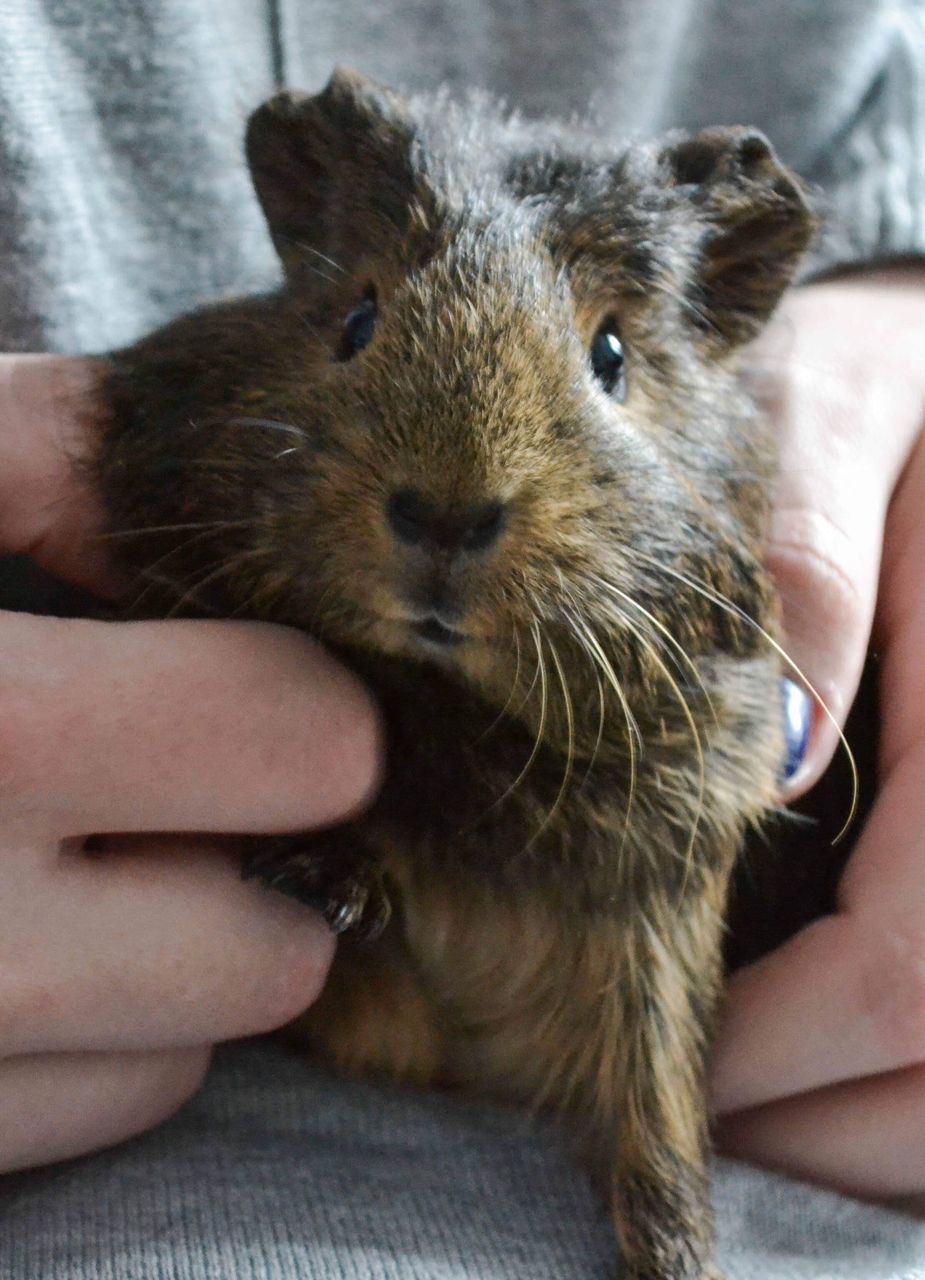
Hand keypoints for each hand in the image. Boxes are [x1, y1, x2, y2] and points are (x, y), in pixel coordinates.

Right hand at [0, 355, 379, 1171]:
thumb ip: (49, 452)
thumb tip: (218, 501)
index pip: (290, 742)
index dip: (293, 696)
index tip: (246, 669)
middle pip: (269, 953)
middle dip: (242, 864)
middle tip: (164, 781)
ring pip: (180, 1053)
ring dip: (161, 962)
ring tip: (43, 860)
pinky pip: (77, 1120)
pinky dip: (72, 1044)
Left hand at [708, 269, 924, 1208]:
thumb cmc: (887, 371)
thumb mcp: (834, 407)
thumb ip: (813, 554)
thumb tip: (779, 752)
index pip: (909, 966)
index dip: (784, 1051)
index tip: (676, 1067)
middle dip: (834, 1128)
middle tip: (715, 1118)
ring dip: (888, 1125)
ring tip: (777, 1104)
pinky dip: (924, 1067)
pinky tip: (842, 1037)